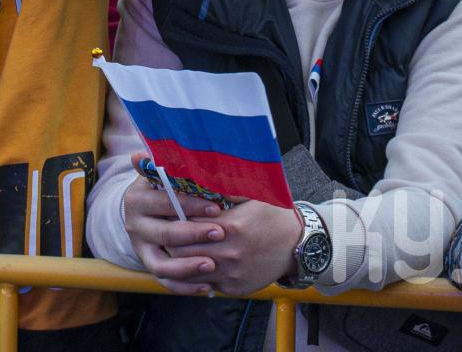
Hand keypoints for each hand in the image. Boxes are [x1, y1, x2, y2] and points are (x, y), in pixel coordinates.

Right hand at [121, 154, 226, 294]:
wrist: (145, 210)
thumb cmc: (166, 187)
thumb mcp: (165, 174)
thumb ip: (169, 165)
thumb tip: (143, 153)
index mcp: (138, 198)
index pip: (165, 202)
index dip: (191, 205)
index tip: (216, 207)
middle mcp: (134, 225)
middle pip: (164, 234)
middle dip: (194, 235)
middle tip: (220, 233)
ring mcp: (140, 248)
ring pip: (161, 264)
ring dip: (187, 267)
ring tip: (212, 266)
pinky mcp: (148, 265)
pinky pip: (166, 282)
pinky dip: (185, 287)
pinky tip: (208, 287)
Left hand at [168, 197, 302, 295]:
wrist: (298, 245)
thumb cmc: (274, 215)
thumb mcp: (254, 194)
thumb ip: (226, 187)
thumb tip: (199, 173)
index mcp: (231, 226)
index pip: (186, 224)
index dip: (174, 218)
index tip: (167, 212)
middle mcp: (229, 252)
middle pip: (181, 250)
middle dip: (170, 239)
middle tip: (163, 230)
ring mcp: (231, 273)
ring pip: (190, 271)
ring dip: (179, 260)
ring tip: (173, 247)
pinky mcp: (234, 288)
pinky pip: (205, 284)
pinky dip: (196, 275)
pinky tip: (192, 262)